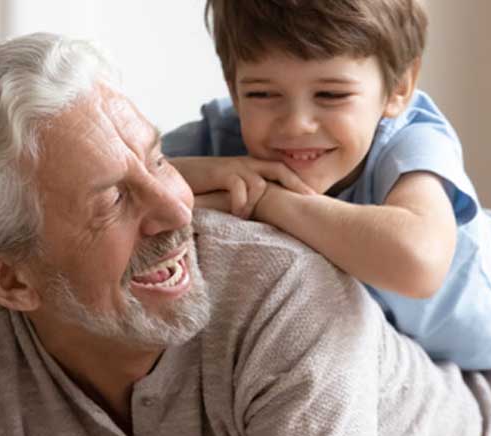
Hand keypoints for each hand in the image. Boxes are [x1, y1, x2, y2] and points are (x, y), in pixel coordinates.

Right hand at [173, 156, 315, 218]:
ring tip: (246, 217)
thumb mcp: (228, 191)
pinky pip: (239, 186)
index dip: (298, 183)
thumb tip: (263, 216)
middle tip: (309, 201)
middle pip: (279, 169)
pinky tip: (237, 213)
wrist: (176, 175)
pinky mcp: (219, 171)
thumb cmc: (202, 187)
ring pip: (258, 184)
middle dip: (295, 186)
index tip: (313, 198)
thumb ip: (246, 198)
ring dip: (255, 203)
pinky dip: (241, 202)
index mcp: (250, 167)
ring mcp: (233, 166)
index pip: (281, 171)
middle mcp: (245, 163)